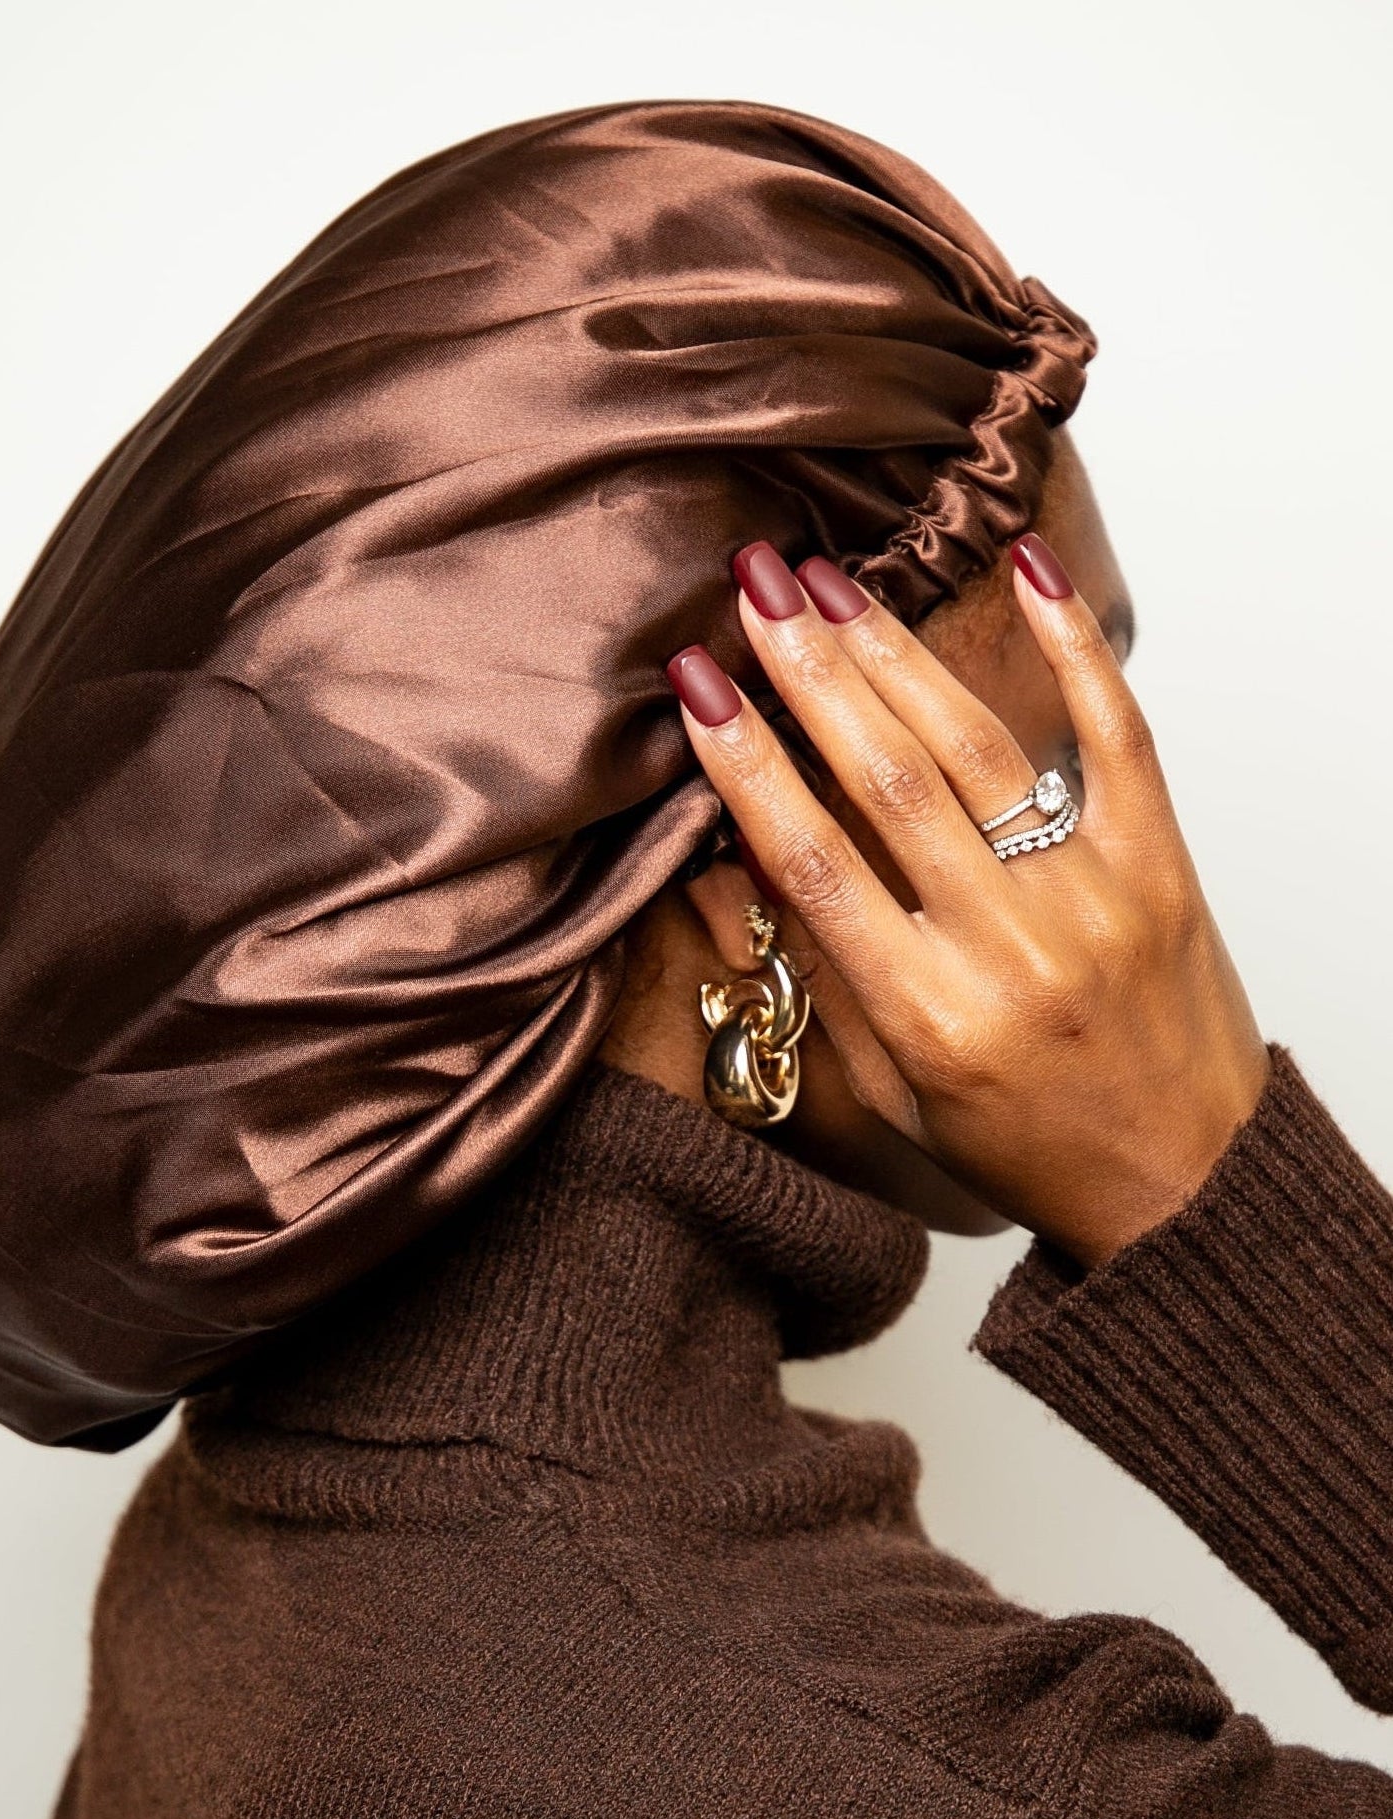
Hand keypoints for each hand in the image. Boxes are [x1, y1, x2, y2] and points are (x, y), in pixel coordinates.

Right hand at [665, 536, 1269, 1266]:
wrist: (1182, 1184)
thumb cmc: (1025, 1145)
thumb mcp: (891, 1091)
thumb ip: (820, 970)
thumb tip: (736, 853)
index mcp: (930, 1016)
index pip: (814, 861)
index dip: (746, 764)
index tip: (698, 686)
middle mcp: (1010, 949)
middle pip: (889, 781)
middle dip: (810, 673)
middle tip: (756, 590)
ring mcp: (1093, 897)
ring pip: (977, 747)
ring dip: (894, 653)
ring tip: (830, 583)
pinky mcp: (1161, 864)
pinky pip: (1120, 737)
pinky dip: (1077, 648)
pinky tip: (1027, 572)